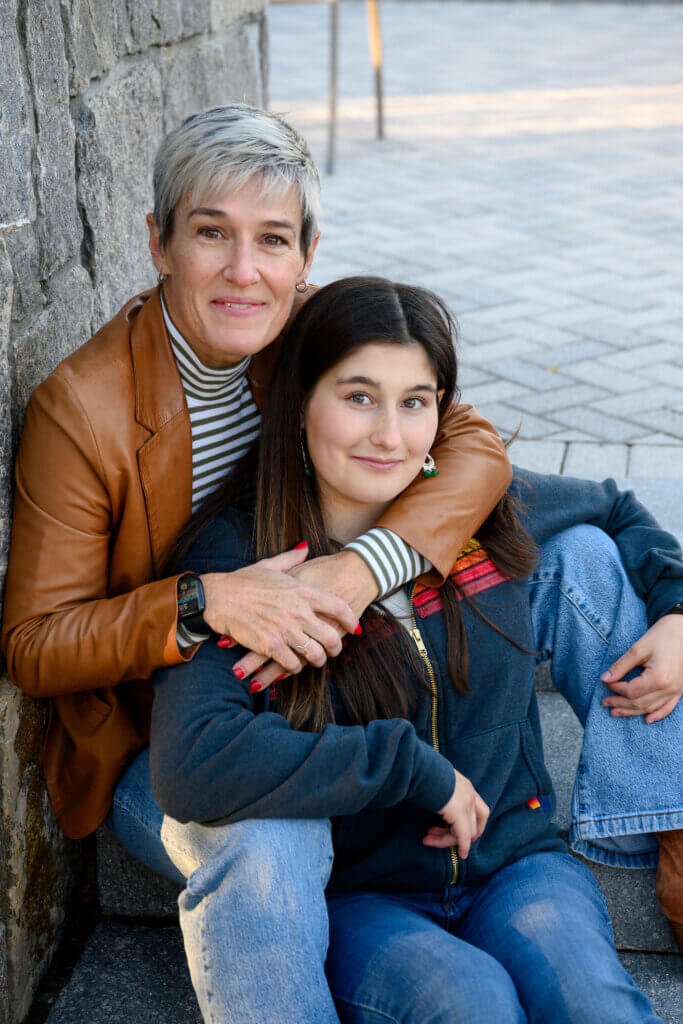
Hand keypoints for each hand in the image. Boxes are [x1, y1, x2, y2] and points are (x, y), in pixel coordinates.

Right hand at [200, 544, 358, 675]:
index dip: (350, 619)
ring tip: (316, 661)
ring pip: (314, 654)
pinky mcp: (269, 645)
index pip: (338, 607)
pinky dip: (295, 667)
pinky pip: (292, 663)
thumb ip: (292, 558)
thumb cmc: (243, 580)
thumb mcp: (270, 565)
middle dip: (336, 647)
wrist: (217, 596)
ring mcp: (284, 629)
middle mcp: (298, 610)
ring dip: (317, 660)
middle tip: (333, 651)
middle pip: (331, 636)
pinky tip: (293, 665)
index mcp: (302, 590)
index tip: (353, 627)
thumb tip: (304, 547)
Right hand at [422, 769, 488, 859]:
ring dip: (447, 840)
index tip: (453, 830)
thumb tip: (429, 797)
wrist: (419, 768)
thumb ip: (440, 792)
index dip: (472, 824)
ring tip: (427, 839)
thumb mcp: (435, 782)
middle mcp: (470, 795)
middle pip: (474, 823)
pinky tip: (460, 854)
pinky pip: (463, 836)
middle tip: (436, 835)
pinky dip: (462, 846)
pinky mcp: (459, 814)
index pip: (479, 810)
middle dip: (459, 834)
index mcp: (465, 786)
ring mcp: (466, 804)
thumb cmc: (421, 772)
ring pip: (467, 832)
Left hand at [601, 613, 682, 723]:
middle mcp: (669, 688)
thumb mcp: (638, 649)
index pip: (632, 691)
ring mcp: (676, 691)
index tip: (605, 682)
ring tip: (615, 711)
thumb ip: (621, 666)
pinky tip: (647, 719)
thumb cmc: (661, 635)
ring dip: (633, 711)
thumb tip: (605, 679)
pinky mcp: (680, 690)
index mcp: (659, 677)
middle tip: (604, 703)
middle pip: (640, 703)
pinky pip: (668, 708)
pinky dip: (657, 714)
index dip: (616, 688)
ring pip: (651, 708)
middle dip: (620, 703)